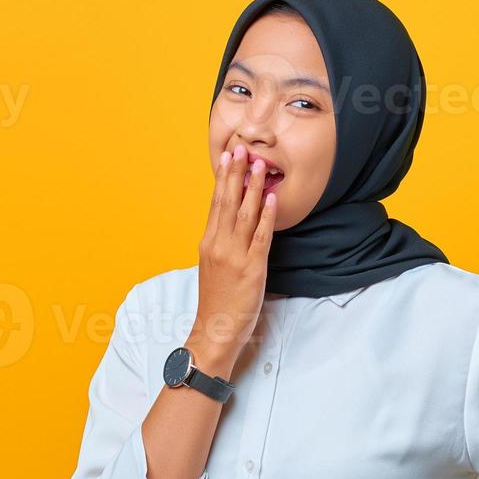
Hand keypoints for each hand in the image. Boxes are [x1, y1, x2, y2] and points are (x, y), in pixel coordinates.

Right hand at [188, 143, 276, 375]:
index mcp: (208, 243)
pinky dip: (266, 216)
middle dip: (236, 173)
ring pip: (244, 214)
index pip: (217, 204)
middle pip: (228, 202)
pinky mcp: (251, 269)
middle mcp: (219, 245)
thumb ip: (222, 244)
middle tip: (242, 148)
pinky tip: (270, 198)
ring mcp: (234, 256)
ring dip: (253, 187)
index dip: (224, 178)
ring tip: (260, 165)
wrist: (215, 330)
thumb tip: (232, 223)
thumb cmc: (217, 302)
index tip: (228, 157)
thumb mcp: (213, 267)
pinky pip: (260, 237)